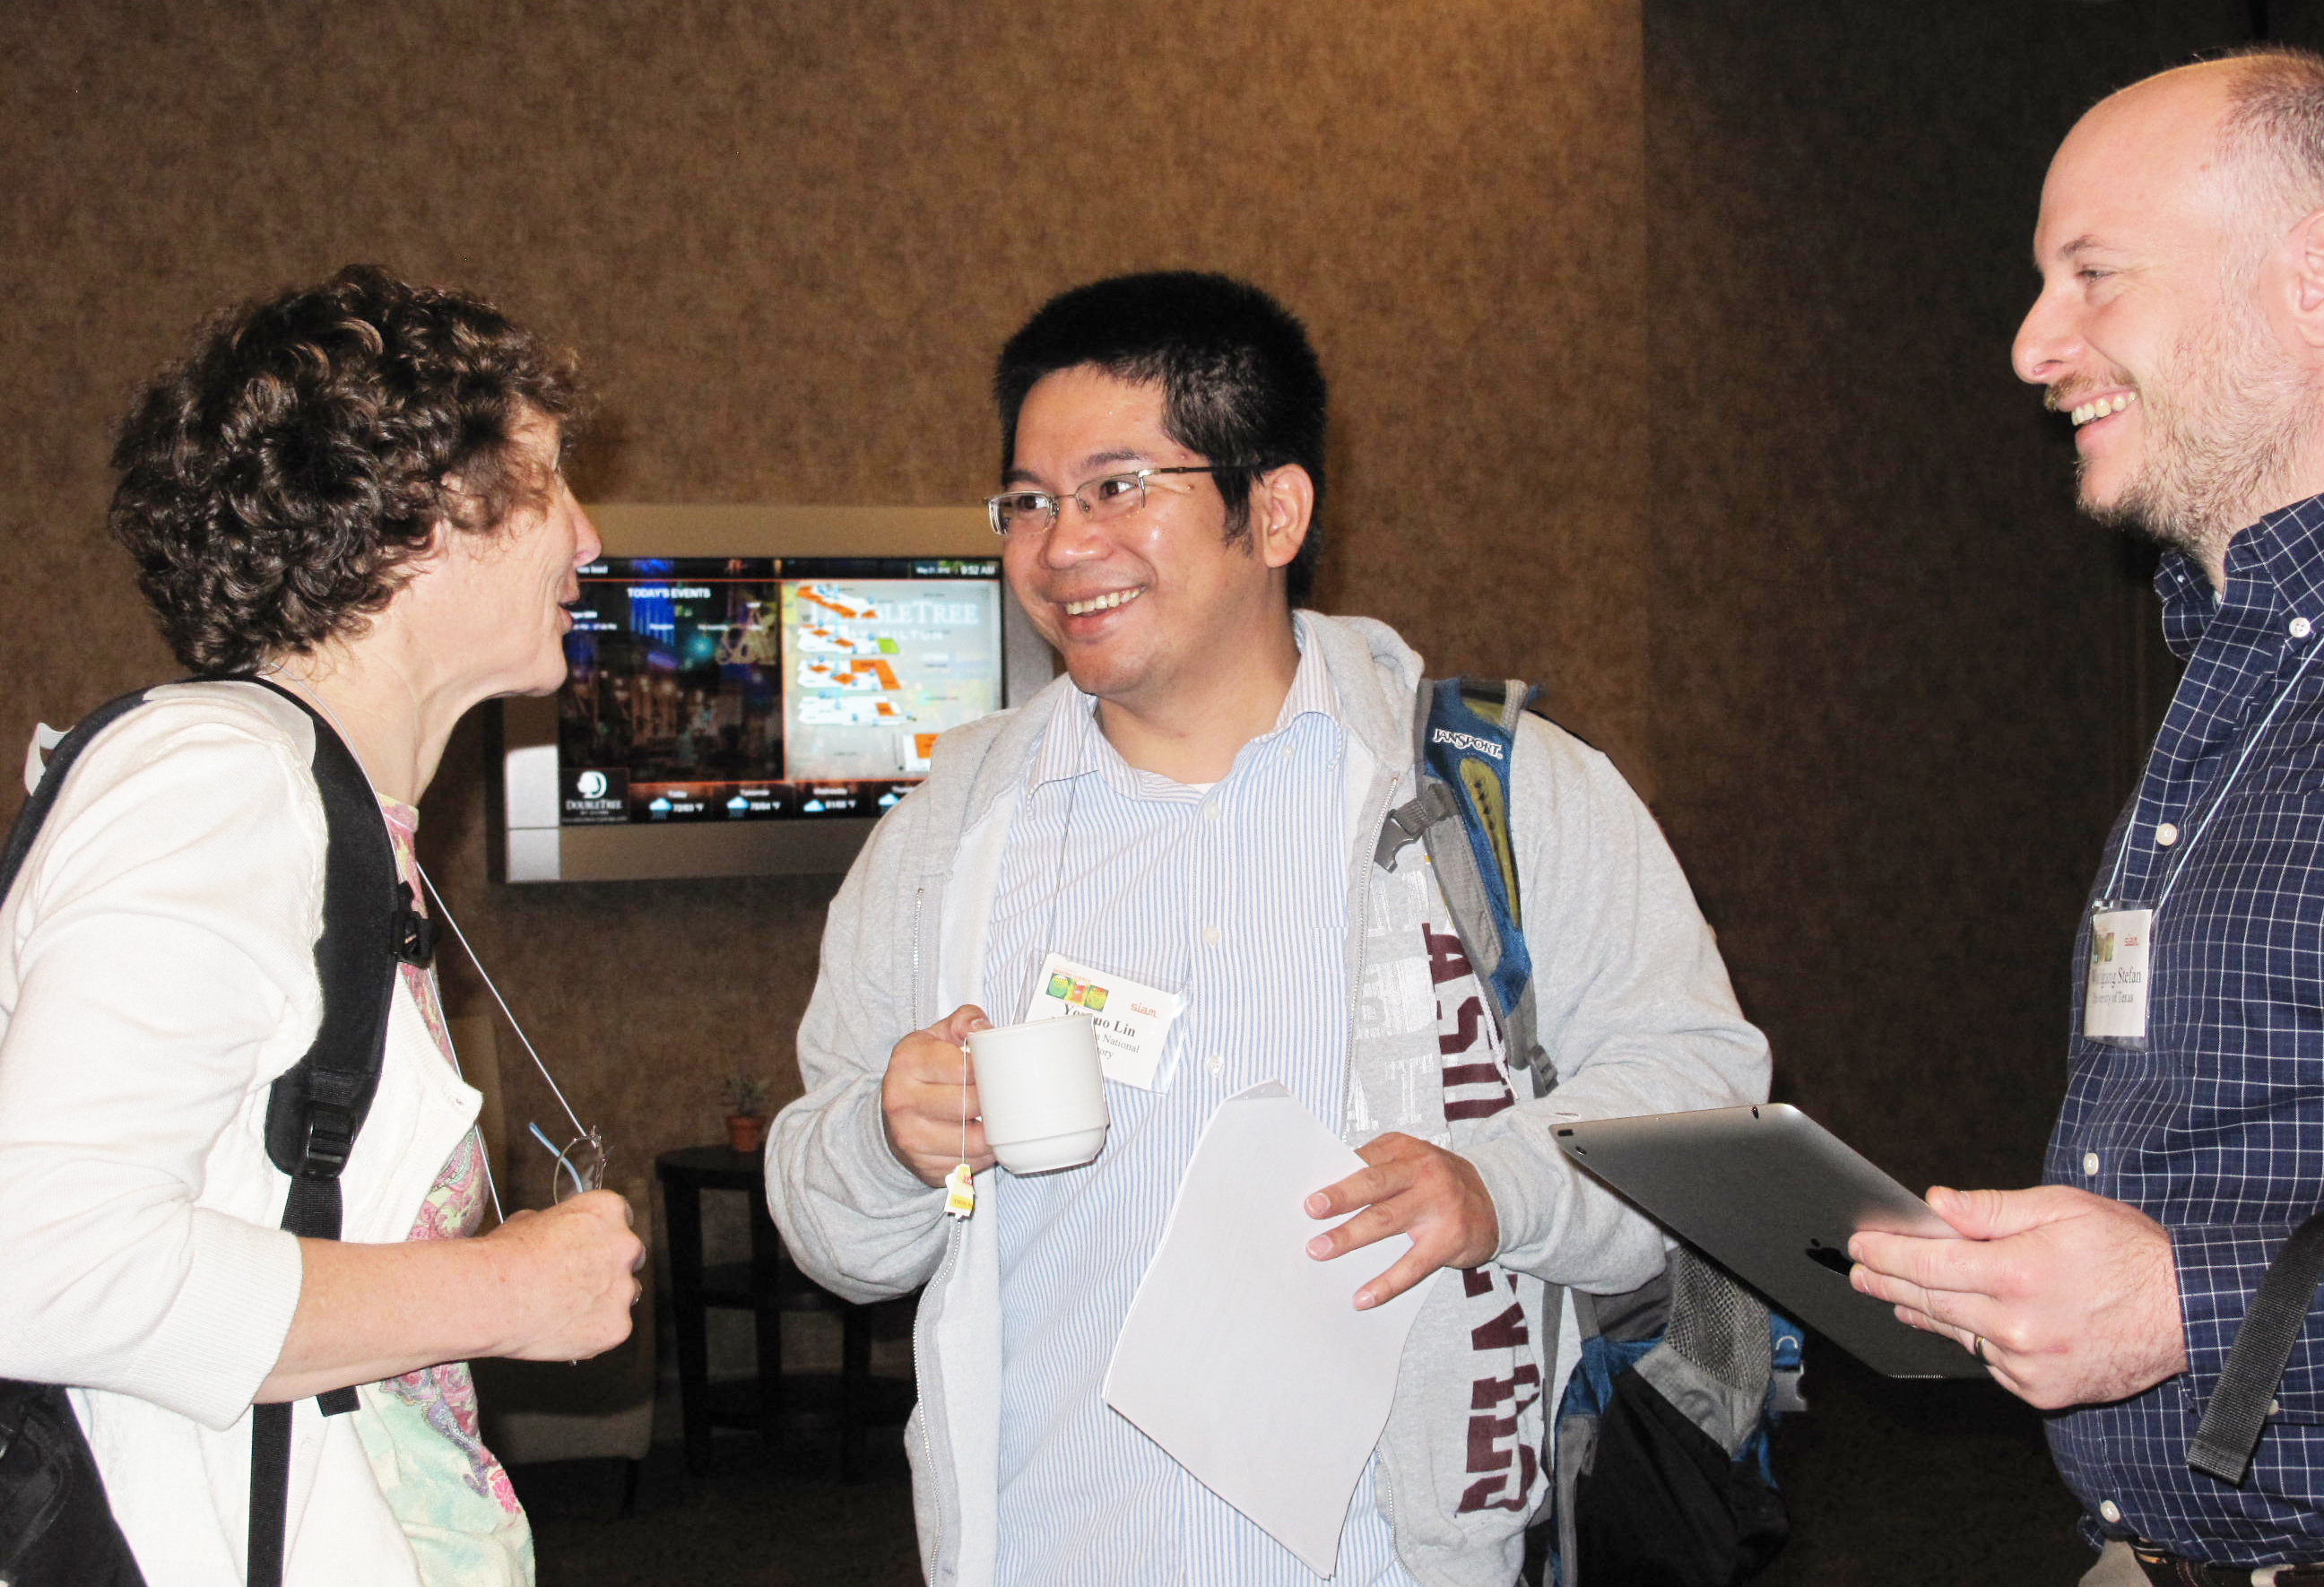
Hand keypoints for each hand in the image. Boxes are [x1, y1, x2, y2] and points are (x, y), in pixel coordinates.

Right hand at [481, 1188, 645, 1361]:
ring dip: (604, 1300)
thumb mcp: (529, 1220)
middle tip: (576, 1282)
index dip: (601, 1236)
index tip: (588, 1247)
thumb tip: (554, 1235)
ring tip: (566, 1309)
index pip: (620, 1218)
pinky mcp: (618, 1326)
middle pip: (629, 1257)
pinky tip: (564, 1329)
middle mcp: (624, 1245)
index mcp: (606, 1210)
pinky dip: (593, 1331)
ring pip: (624, 1294)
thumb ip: (557, 1225)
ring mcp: (624, 1288)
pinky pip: (613, 1327)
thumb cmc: (505, 1257)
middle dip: (607, 1268)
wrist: (492, 1296)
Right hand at [881, 1005, 993, 1187]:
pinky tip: (987, 1141)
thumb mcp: (936, 1037)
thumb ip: (963, 1021)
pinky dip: (985, 1156)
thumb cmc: (924, 1071)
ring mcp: (909, 1137)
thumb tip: (985, 1028)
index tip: (1001, 1071)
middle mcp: (901, 1100)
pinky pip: (967, 1165)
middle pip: (967, 1105)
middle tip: (1009, 1097)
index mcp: (907, 1062)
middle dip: (994, 1102)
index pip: (961, 1068)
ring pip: (972, 1142)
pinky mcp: (922, 1165)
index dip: (989, 1071)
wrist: (892, 1113)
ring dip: (995, 1134)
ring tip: (1003, 1120)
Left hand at [1303, 1131, 1498, 1309]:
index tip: (1307, 1192)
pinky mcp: (1448, 1239)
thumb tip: (1326, 1197)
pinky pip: (1412, 1265)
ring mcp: (1438, 1206)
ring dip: (1349, 1237)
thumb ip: (1375, 1171)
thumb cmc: (1437, 1181)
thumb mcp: (1410, 1163)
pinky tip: (1363, 1297)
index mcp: (1405, 1150)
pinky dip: (1385, 1284)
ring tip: (1320, 1250)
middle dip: (1339, 1198)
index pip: (1364, 1160)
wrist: (1496, 1198)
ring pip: (1386, 1221)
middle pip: (1373, 1185)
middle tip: (1309, 1211)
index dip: (1334, 1176)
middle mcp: (1423, 1173)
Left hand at [1848, 1184, 2185, 1408]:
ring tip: (1895, 1298)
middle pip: (1930, 1302)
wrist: (2189, 1313)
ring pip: (1957, 1334)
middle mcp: (2016, 1324)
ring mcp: (2028, 1363)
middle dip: (1887, 1284)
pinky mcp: (2041, 1389)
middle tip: (1858, 1273)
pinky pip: (1990, 1363)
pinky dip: (1973, 1340)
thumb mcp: (2062, 1208)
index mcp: (2017, 1272)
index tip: (1860, 1245)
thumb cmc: (2129, 1253)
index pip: (1926, 1264)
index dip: (1885, 1254)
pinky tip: (1959, 1325)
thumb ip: (1991, 1210)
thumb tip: (1937, 1204)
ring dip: (1921, 1314)